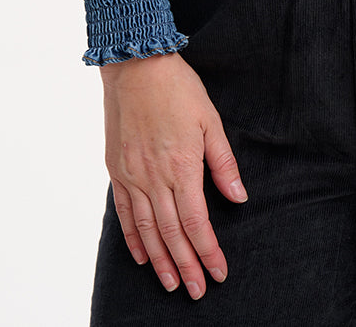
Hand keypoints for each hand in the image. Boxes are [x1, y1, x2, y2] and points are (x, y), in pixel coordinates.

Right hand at [100, 51, 247, 298]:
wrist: (136, 65)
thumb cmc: (178, 88)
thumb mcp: (211, 120)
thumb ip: (223, 163)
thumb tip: (238, 196)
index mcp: (182, 166)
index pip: (197, 222)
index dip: (208, 250)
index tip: (218, 272)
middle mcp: (154, 177)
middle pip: (172, 233)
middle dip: (187, 266)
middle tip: (197, 291)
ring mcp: (132, 175)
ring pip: (148, 230)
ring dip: (161, 261)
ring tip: (171, 284)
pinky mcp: (117, 170)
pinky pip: (126, 213)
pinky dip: (134, 238)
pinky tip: (143, 256)